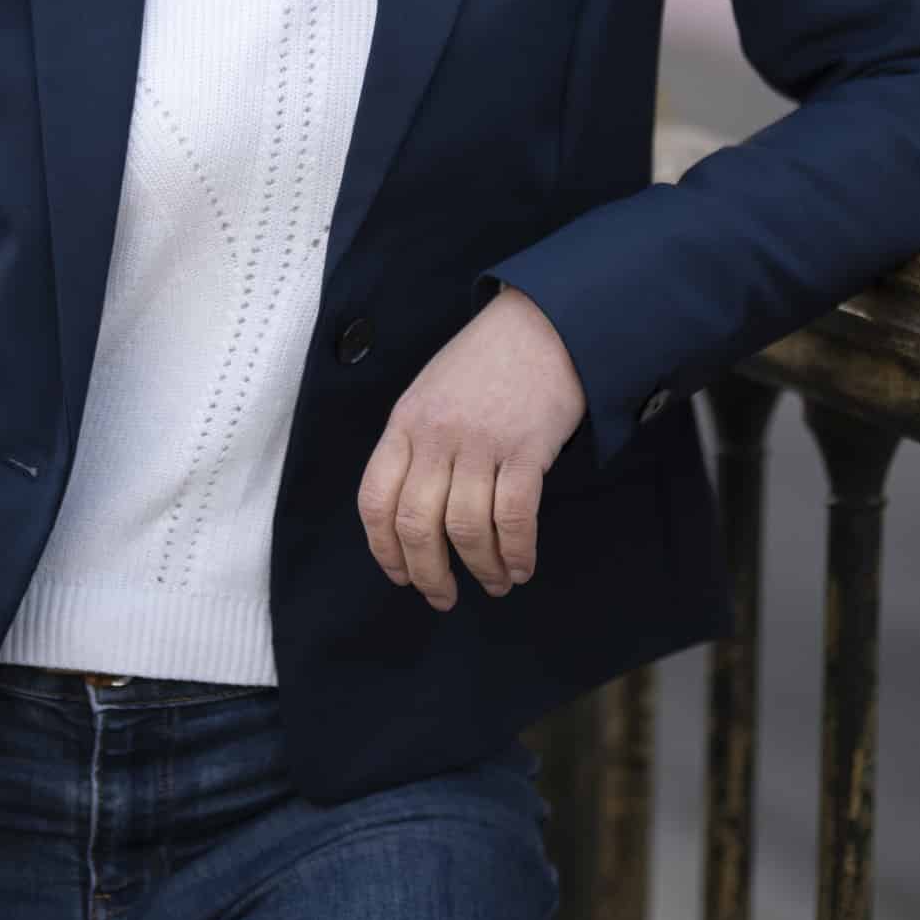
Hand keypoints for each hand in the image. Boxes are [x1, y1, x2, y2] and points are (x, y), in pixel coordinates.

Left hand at [356, 283, 586, 610]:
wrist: (544, 323)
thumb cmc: (486, 361)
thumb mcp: (431, 392)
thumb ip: (416, 443)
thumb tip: (412, 510)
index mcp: (405, 422)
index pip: (375, 498)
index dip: (383, 548)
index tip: (399, 574)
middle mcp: (436, 435)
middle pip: (416, 524)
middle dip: (427, 573)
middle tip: (442, 596)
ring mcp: (481, 442)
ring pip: (466, 528)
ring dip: (480, 568)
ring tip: (494, 583)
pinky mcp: (526, 448)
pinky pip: (515, 517)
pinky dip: (517, 551)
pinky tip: (521, 565)